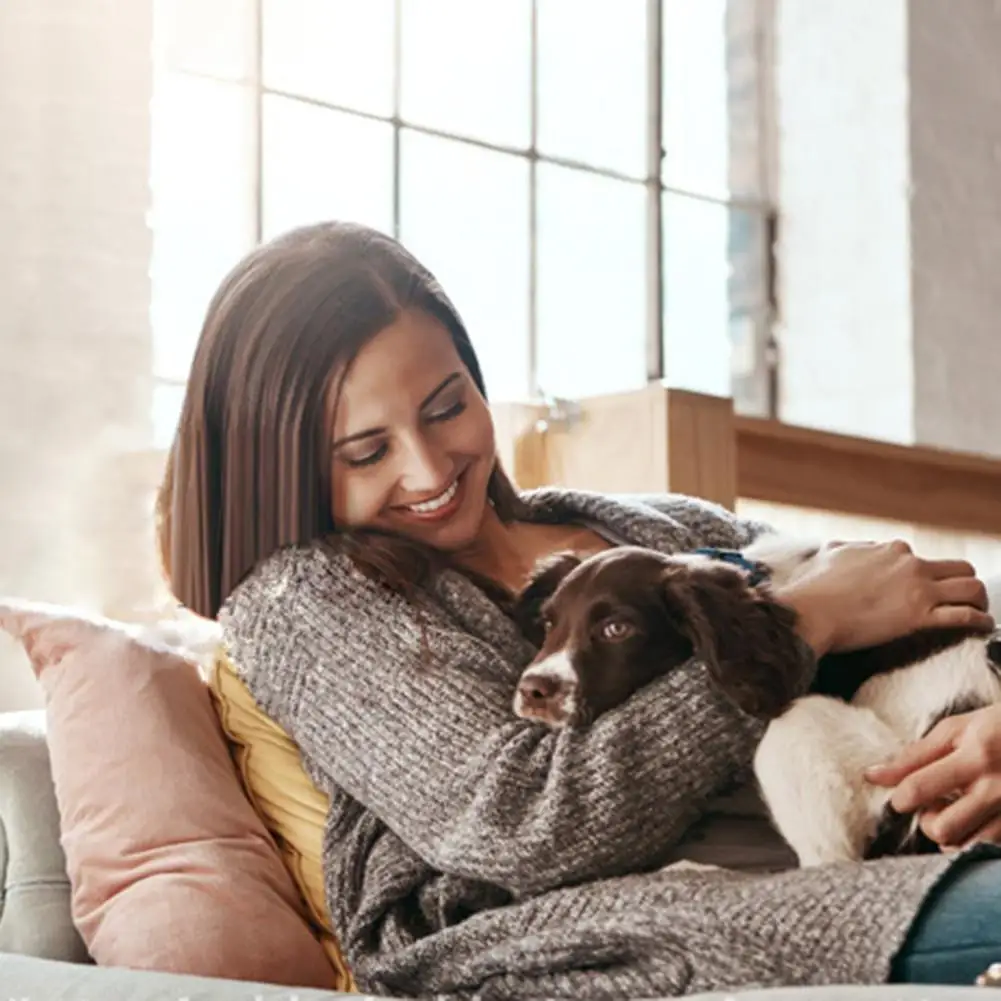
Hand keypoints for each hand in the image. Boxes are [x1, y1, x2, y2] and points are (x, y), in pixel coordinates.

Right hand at [773, 540, 992, 657]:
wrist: (811, 611)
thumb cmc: (815, 586)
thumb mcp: (830, 554)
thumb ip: (847, 548)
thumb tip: (843, 548)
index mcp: (891, 549)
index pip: (921, 558)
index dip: (923, 574)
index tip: (921, 588)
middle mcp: (910, 564)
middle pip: (960, 568)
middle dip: (964, 582)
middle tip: (959, 598)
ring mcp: (918, 590)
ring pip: (972, 588)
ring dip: (979, 600)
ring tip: (979, 612)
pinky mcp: (920, 617)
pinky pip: (965, 617)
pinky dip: (980, 622)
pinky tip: (984, 627)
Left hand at [865, 704, 1000, 848]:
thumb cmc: (997, 727)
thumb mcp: (955, 730)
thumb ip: (913, 756)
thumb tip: (872, 776)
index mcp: (975, 756)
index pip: (920, 787)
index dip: (899, 798)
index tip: (901, 797)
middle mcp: (998, 788)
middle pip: (943, 829)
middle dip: (927, 822)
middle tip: (932, 806)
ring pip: (968, 848)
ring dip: (953, 836)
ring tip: (955, 815)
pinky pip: (990, 852)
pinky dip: (973, 845)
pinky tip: (973, 824)